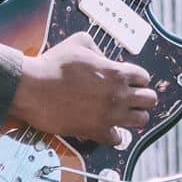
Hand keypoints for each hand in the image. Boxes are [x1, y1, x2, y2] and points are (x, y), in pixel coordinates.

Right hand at [10, 33, 158, 144]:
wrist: (31, 88)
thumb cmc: (52, 66)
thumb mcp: (78, 42)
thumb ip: (98, 47)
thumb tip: (103, 57)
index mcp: (116, 72)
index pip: (144, 77)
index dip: (137, 78)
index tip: (128, 80)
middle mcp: (117, 95)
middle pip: (150, 100)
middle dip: (141, 97)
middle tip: (131, 96)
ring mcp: (109, 115)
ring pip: (140, 120)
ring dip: (133, 115)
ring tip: (122, 111)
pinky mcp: (95, 131)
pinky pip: (118, 139)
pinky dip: (115, 134)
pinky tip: (107, 126)